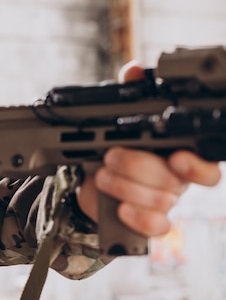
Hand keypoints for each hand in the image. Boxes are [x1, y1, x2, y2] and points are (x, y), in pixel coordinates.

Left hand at [76, 61, 221, 236]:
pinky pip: (156, 227)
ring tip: (101, 173)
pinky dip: (138, 218)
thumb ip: (131, 95)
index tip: (176, 158)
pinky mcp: (147, 221)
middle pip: (175, 181)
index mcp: (179, 152)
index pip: (208, 162)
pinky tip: (120, 208)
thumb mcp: (119, 119)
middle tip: (110, 156)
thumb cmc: (115, 145)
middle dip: (138, 167)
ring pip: (161, 201)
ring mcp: (165, 202)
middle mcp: (177, 179)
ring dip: (125, 186)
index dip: (198, 164)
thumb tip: (134, 71)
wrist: (91, 180)